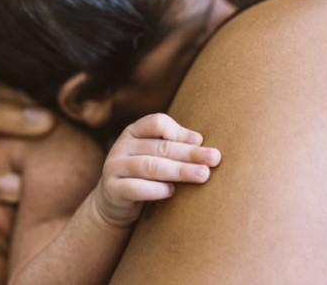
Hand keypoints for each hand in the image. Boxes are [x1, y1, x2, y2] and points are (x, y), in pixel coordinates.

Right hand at [92, 113, 220, 227]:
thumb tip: (199, 141)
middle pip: (159, 147)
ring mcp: (113, 167)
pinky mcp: (112, 189)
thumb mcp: (156, 157)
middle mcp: (121, 146)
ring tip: (202, 175)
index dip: (179, 131)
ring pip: (150, 166)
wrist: (116, 205)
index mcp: (134, 132)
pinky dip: (155, 189)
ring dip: (179, 170)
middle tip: (215, 158)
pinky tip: (172, 192)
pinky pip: (134, 188)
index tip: (200, 141)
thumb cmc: (145, 177)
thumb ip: (173, 147)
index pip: (156, 123)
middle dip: (190, 153)